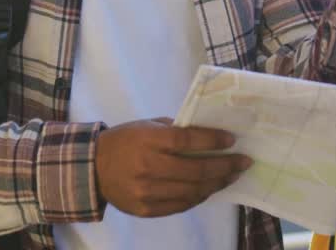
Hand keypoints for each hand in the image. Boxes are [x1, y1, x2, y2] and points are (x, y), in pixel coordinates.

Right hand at [95, 118, 251, 217]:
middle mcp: (148, 167)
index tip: (232, 140)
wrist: (93, 169)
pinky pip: (181, 205)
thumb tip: (208, 134)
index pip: (187, 141)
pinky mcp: (147, 210)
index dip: (212, 141)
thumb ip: (175, 130)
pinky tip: (210, 188)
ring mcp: (147, 192)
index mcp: (148, 140)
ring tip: (231, 176)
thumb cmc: (125, 140)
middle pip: (195, 170)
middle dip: (225, 166)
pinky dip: (199, 196)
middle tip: (243, 162)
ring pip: (192, 191)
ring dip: (217, 183)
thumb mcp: (146, 125)